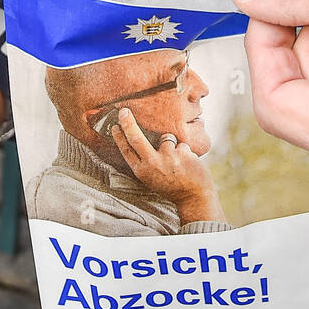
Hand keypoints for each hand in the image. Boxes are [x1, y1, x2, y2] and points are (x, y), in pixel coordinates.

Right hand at [111, 107, 224, 222]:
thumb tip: (139, 139)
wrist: (194, 197)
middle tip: (124, 111)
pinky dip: (185, 152)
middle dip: (128, 123)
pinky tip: (188, 164)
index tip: (115, 126)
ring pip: (166, 138)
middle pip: (136, 138)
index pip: (126, 151)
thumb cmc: (171, 186)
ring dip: (172, 145)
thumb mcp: (151, 178)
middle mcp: (152, 164)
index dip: (119, 137)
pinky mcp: (182, 153)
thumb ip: (145, 162)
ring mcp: (167, 158)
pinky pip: (182, 144)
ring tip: (177, 161)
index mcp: (142, 171)